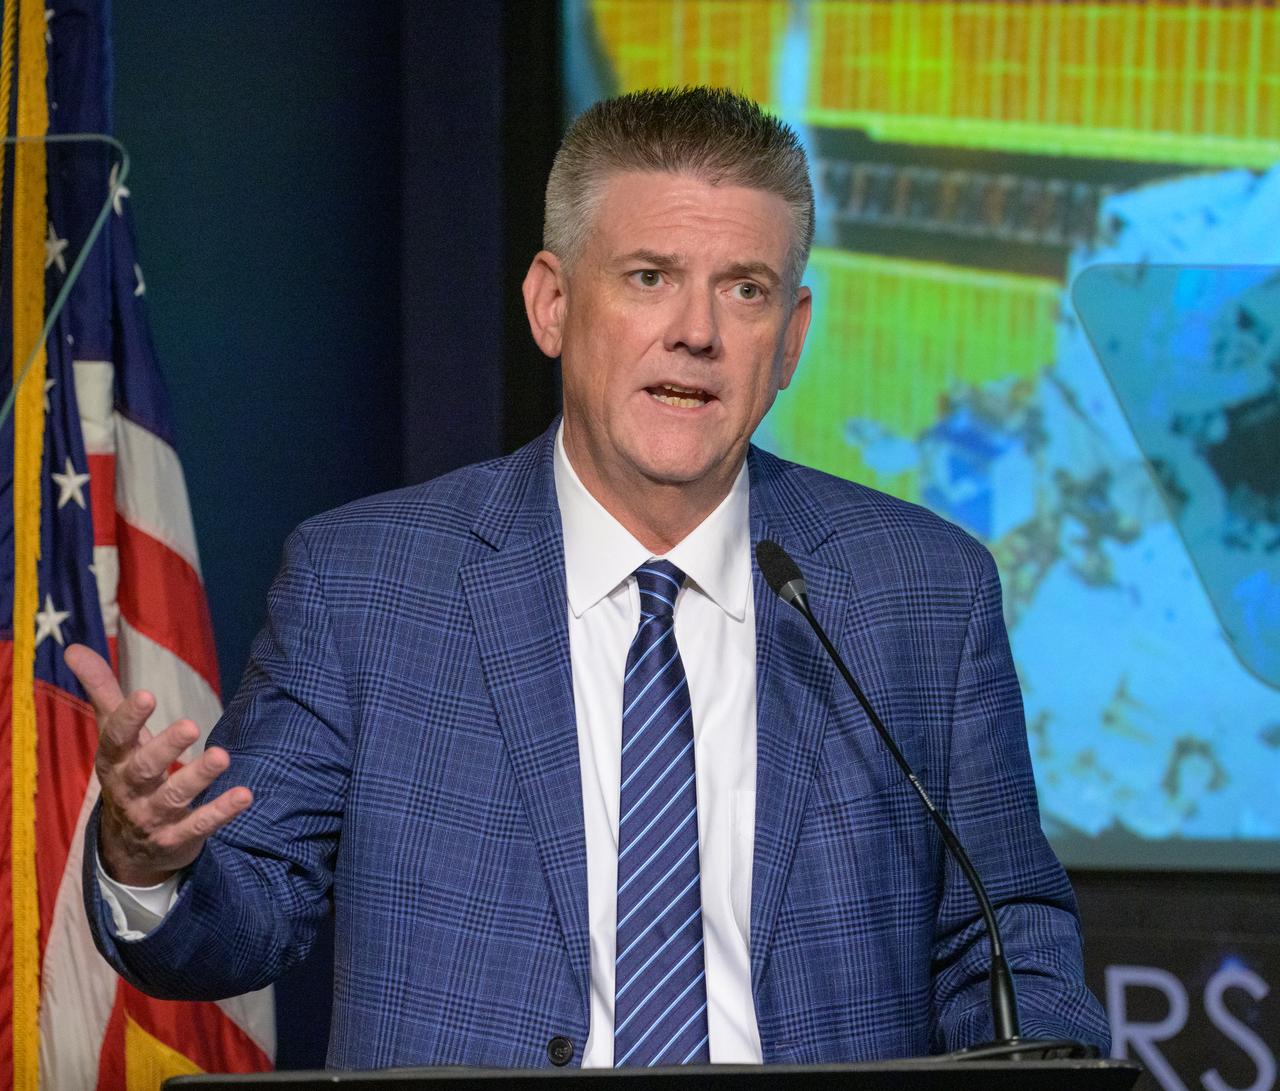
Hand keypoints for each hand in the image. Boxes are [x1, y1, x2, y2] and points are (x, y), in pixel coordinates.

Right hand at [65, 643, 252, 886]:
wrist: (128, 847)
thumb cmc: (128, 772)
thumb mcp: (114, 736)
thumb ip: (102, 692)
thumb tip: (72, 646)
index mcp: (113, 761)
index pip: (115, 738)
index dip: (129, 718)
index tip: (147, 695)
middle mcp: (129, 789)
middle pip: (144, 768)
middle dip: (165, 748)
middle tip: (191, 726)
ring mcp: (152, 817)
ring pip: (173, 797)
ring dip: (198, 777)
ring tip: (223, 756)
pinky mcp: (176, 839)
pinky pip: (199, 826)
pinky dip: (221, 812)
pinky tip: (245, 795)